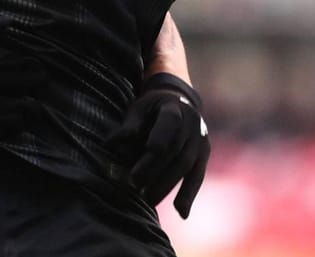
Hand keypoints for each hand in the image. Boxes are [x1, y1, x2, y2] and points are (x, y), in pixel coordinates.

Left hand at [107, 73, 209, 218]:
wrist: (180, 101)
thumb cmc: (153, 107)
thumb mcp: (140, 107)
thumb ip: (129, 126)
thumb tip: (109, 144)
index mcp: (174, 109)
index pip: (168, 126)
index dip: (157, 142)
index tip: (143, 156)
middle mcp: (192, 124)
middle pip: (175, 151)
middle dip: (155, 170)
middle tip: (134, 185)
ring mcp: (201, 140)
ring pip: (186, 166)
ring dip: (168, 186)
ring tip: (148, 200)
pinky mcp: (204, 154)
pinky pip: (197, 176)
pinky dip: (189, 195)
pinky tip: (181, 213)